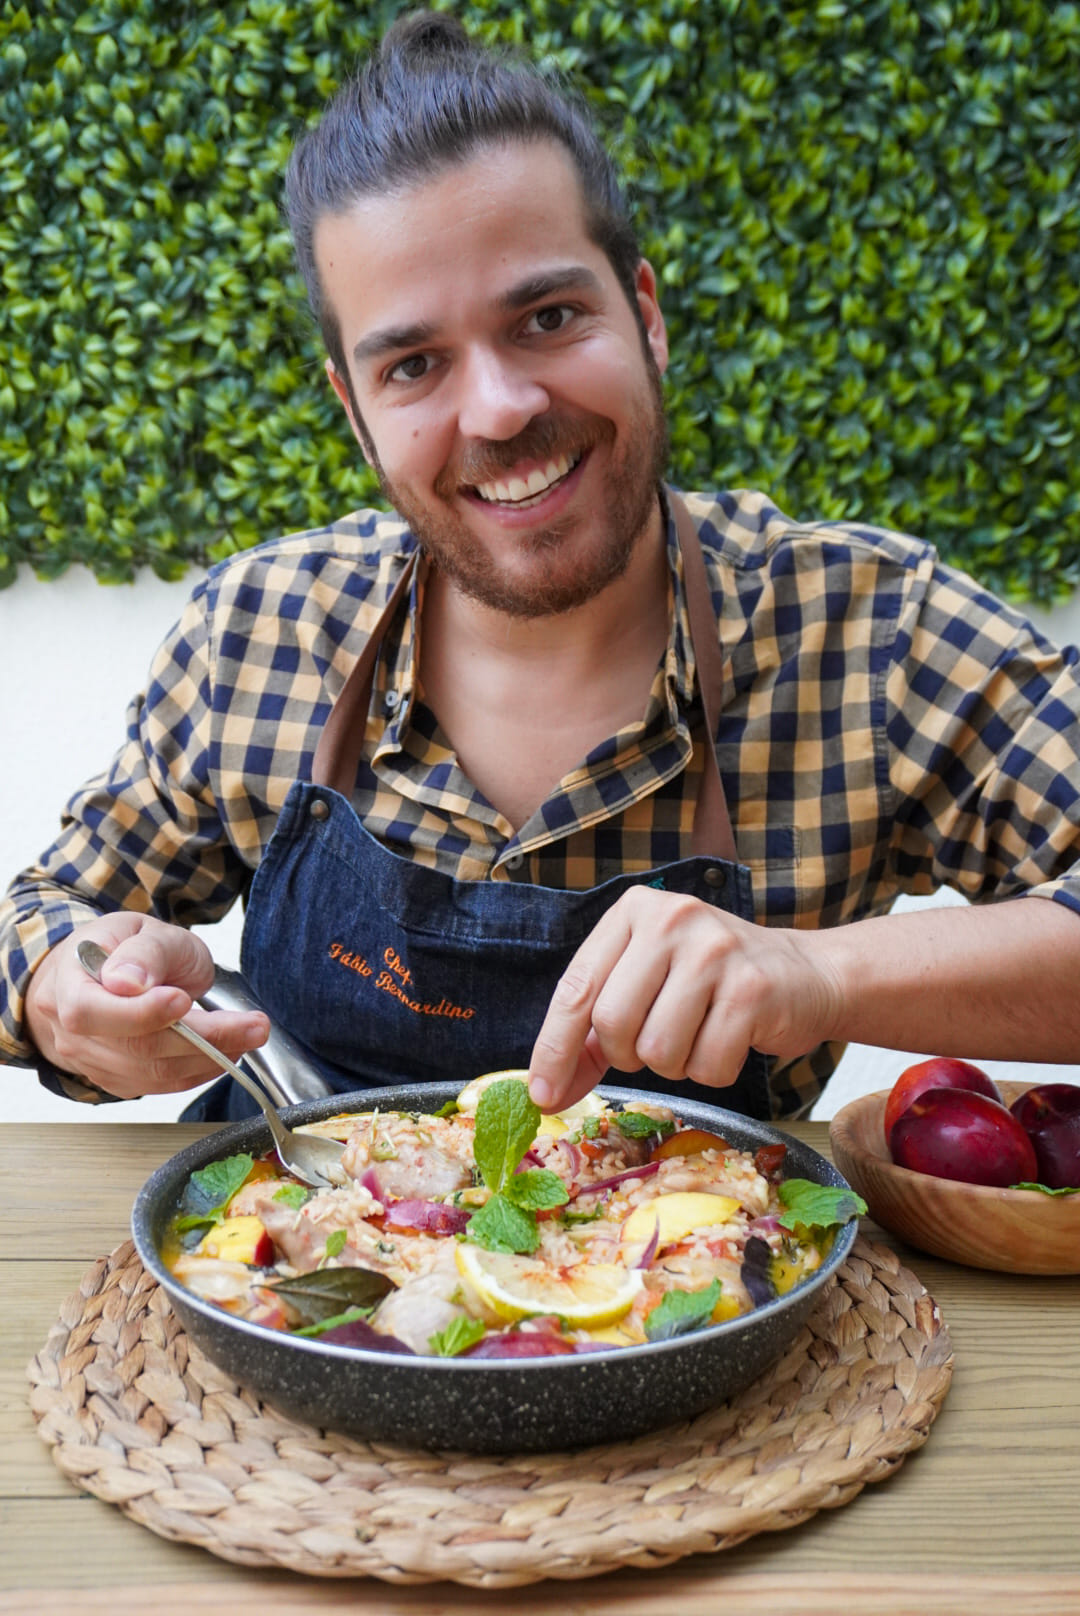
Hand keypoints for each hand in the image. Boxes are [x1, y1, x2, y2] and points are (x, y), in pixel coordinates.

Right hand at [24, 913, 268, 1099]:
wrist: (113, 971)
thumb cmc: (126, 948)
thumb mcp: (143, 931)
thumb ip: (144, 953)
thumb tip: (129, 981)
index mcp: (66, 983)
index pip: (89, 1011)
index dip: (139, 1012)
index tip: (183, 1000)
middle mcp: (71, 1030)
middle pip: (134, 1048)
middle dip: (203, 1039)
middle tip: (253, 1025)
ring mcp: (93, 1061)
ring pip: (154, 1073)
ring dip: (212, 1057)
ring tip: (250, 1033)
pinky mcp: (119, 1080)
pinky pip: (163, 1085)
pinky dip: (201, 1070)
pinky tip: (227, 1049)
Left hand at [527, 886, 840, 1111]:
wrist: (805, 975)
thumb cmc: (710, 984)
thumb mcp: (646, 985)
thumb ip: (593, 1032)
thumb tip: (547, 1092)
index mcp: (633, 911)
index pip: (575, 989)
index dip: (553, 1049)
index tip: (543, 1095)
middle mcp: (671, 919)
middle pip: (612, 1024)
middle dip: (628, 1055)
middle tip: (656, 1044)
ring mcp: (715, 950)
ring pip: (658, 1051)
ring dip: (674, 1064)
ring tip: (698, 1034)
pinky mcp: (753, 989)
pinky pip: (707, 1065)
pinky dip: (713, 1070)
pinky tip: (730, 1039)